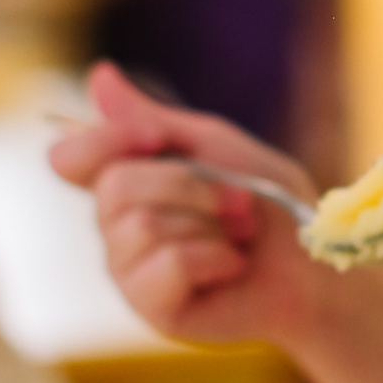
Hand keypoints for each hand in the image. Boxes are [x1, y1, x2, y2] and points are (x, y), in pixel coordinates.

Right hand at [47, 62, 334, 346]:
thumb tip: (99, 74)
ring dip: (210, 222)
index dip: (102, 140)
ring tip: (239, 236)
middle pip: (115, 185)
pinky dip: (213, 256)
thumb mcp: (214, 146)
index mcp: (125, 183)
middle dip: (191, 185)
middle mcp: (116, 227)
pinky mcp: (152, 307)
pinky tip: (231, 265)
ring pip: (141, 224)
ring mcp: (130, 271)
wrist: (314, 264)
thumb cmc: (269, 205)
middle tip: (238, 201)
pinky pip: (167, 264)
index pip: (67, 158)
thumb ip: (154, 118)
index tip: (155, 137)